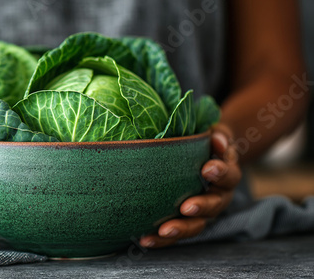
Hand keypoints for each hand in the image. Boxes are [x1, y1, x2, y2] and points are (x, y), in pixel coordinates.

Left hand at [139, 123, 241, 247]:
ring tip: (164, 231)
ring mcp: (203, 212)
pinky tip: (144, 239)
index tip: (207, 169)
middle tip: (186, 207)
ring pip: (197, 225)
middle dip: (201, 207)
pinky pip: (177, 233)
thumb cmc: (207, 142)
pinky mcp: (187, 221)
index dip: (220, 173)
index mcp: (227, 174)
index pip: (228, 175)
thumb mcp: (215, 133)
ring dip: (181, 229)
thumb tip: (217, 141)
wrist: (207, 157)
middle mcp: (219, 196)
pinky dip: (162, 239)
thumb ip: (218, 135)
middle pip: (215, 206)